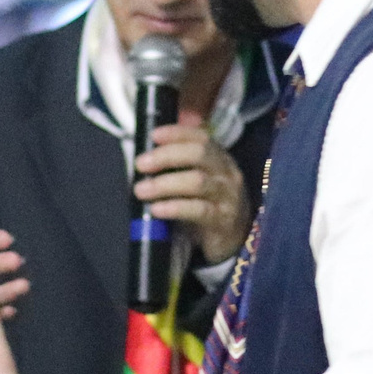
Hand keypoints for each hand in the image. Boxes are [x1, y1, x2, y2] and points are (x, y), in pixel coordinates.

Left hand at [135, 120, 251, 264]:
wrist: (232, 240)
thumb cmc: (207, 206)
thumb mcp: (195, 181)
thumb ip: (177, 166)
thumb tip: (143, 157)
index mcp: (219, 159)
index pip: (200, 137)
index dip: (177, 133)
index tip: (153, 135)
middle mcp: (227, 173)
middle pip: (199, 153)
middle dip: (166, 155)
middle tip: (140, 164)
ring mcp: (228, 196)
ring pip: (197, 181)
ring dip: (165, 184)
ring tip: (140, 190)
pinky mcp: (223, 220)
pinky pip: (198, 210)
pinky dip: (175, 208)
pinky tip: (157, 209)